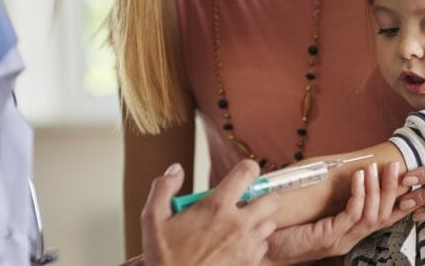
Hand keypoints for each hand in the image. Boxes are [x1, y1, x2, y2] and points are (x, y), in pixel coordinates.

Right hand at [138, 160, 278, 265]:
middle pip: (271, 198)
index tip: (243, 174)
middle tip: (245, 201)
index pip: (248, 172)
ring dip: (259, 220)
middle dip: (261, 196)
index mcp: (217, 207)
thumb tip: (176, 170)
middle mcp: (238, 223)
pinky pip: (264, 246)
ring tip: (239, 224)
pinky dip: (255, 243)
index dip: (247, 168)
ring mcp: (247, 245)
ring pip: (270, 223)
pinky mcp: (250, 263)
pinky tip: (237, 244)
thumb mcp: (153, 219)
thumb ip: (164, 188)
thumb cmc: (165, 259)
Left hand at [263, 161, 409, 263]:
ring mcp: (341, 240)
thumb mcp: (314, 213)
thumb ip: (329, 201)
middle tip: (395, 166)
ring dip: (376, 189)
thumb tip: (339, 172)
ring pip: (372, 215)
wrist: (263, 247)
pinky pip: (352, 215)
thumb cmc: (287, 229)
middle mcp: (350, 239)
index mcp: (349, 233)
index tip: (409, 181)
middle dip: (391, 189)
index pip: (382, 219)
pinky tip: (358, 177)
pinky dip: (359, 195)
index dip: (398, 201)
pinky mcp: (329, 237)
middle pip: (383, 215)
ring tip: (376, 167)